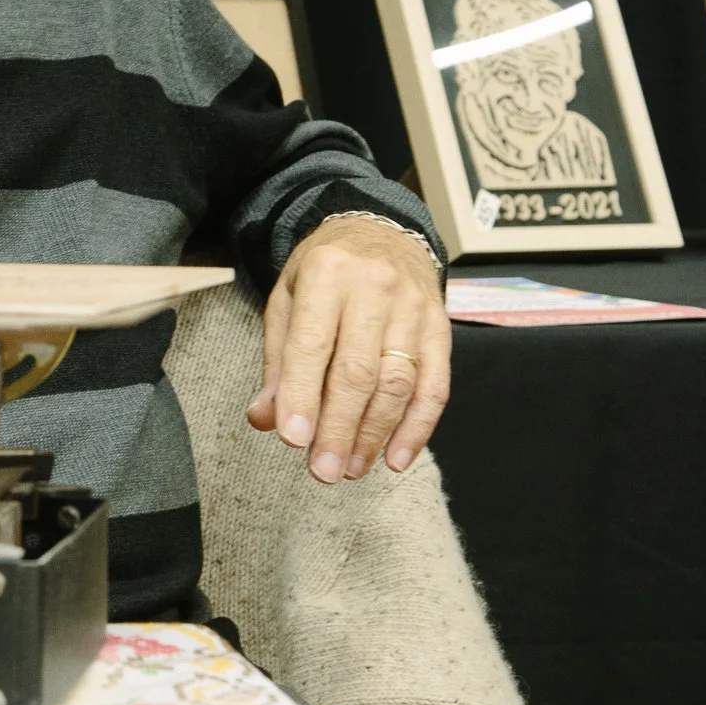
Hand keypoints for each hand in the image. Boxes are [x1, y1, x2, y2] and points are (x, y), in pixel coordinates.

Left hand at [245, 217, 450, 483]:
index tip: (293, 440)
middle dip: (338, 428)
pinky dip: (417, 428)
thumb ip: (278, 361)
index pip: (312, 344)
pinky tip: (396, 458)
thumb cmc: (326, 273)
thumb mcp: (288, 300)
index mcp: (326, 273)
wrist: (381, 233)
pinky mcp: (440, 328)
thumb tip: (266, 419)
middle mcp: (374, 287)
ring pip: (397, 383)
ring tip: (350, 469)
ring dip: (373, 434)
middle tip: (323, 471)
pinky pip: (434, 386)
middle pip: (357, 371)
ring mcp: (413, 307)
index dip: (302, 395)